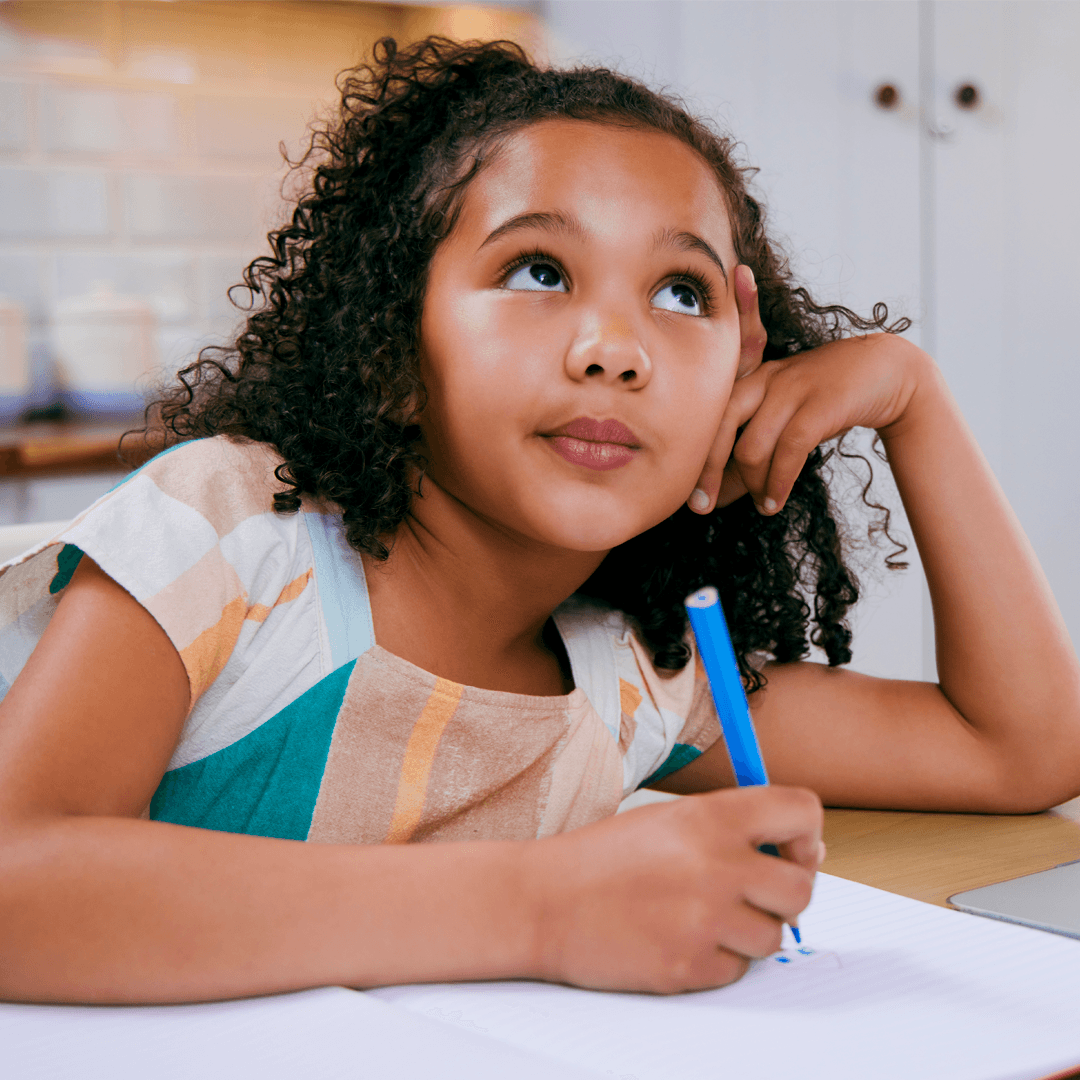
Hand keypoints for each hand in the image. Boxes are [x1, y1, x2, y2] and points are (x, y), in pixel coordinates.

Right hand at [522, 785, 822, 993]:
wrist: (543, 901)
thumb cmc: (603, 858)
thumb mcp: (668, 819)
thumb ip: (730, 828)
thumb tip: (800, 852)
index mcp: (710, 817)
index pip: (802, 812)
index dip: (806, 834)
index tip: (790, 849)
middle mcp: (716, 864)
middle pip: (802, 888)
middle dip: (784, 894)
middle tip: (752, 893)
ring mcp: (705, 919)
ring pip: (773, 936)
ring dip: (746, 930)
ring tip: (699, 914)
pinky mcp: (691, 964)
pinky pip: (736, 969)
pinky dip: (715, 958)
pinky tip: (676, 936)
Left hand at [688, 273, 925, 515]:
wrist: (887, 370)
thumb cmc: (827, 400)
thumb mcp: (784, 419)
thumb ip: (753, 451)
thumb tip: (719, 495)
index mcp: (750, 380)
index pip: (709, 419)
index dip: (697, 459)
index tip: (689, 497)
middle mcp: (765, 379)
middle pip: (720, 427)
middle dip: (707, 471)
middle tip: (702, 507)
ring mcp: (793, 388)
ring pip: (753, 446)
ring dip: (754, 485)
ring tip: (762, 506)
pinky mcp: (822, 403)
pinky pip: (789, 448)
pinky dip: (779, 481)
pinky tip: (776, 500)